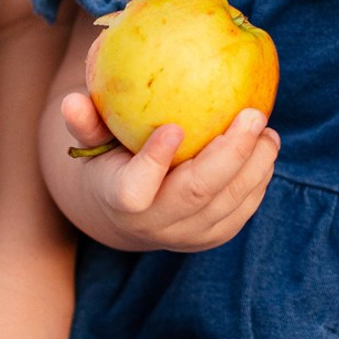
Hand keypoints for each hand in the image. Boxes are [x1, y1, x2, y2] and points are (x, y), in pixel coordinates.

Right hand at [60, 87, 277, 253]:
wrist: (128, 211)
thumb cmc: (109, 158)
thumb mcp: (93, 141)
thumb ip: (86, 122)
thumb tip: (72, 99)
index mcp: (119, 200)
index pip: (134, 190)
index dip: (153, 162)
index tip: (174, 126)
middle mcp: (153, 226)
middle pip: (195, 194)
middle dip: (229, 154)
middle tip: (252, 114)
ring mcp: (186, 237)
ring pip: (227, 204)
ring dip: (254, 165)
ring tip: (266, 129)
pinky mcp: (212, 238)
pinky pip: (241, 211)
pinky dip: (258, 179)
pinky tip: (266, 147)